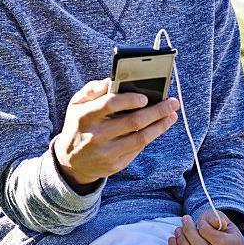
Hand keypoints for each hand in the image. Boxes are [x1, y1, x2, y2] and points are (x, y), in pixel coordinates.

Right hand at [54, 78, 179, 186]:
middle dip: (157, 111)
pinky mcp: (115, 165)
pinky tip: (159, 127)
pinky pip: (138, 149)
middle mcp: (96, 136)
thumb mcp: (77, 105)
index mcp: (85, 116)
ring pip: (141, 138)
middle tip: (172, 102)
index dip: (130, 99)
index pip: (110, 104)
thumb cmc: (78, 125)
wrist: (71, 162)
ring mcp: (106, 153)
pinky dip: (150, 136)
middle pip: (133, 122)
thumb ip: (93, 89)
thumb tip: (113, 79)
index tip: (146, 97)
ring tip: (172, 115)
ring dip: (160, 125)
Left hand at [168, 211, 243, 244]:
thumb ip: (216, 218)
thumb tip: (217, 223)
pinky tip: (173, 241)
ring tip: (177, 230)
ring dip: (181, 244)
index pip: (219, 241)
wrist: (214, 236)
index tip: (199, 222)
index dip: (205, 230)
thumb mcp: (217, 216)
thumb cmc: (215, 225)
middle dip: (189, 234)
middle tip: (183, 222)